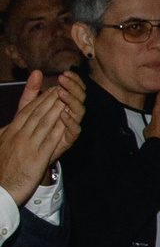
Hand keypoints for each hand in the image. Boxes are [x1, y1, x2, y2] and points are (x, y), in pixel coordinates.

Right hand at [0, 70, 80, 203]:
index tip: (50, 90)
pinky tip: (66, 121)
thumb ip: (4, 133)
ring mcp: (27, 146)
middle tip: (62, 88)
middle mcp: (18, 136)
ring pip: (43, 123)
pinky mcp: (36, 158)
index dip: (39, 99)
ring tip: (66, 98)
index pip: (26, 111)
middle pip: (36, 113)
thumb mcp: (0, 144)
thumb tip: (7, 127)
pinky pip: (49, 141)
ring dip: (56, 109)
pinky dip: (58, 129)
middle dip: (50, 99)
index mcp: (10, 132)